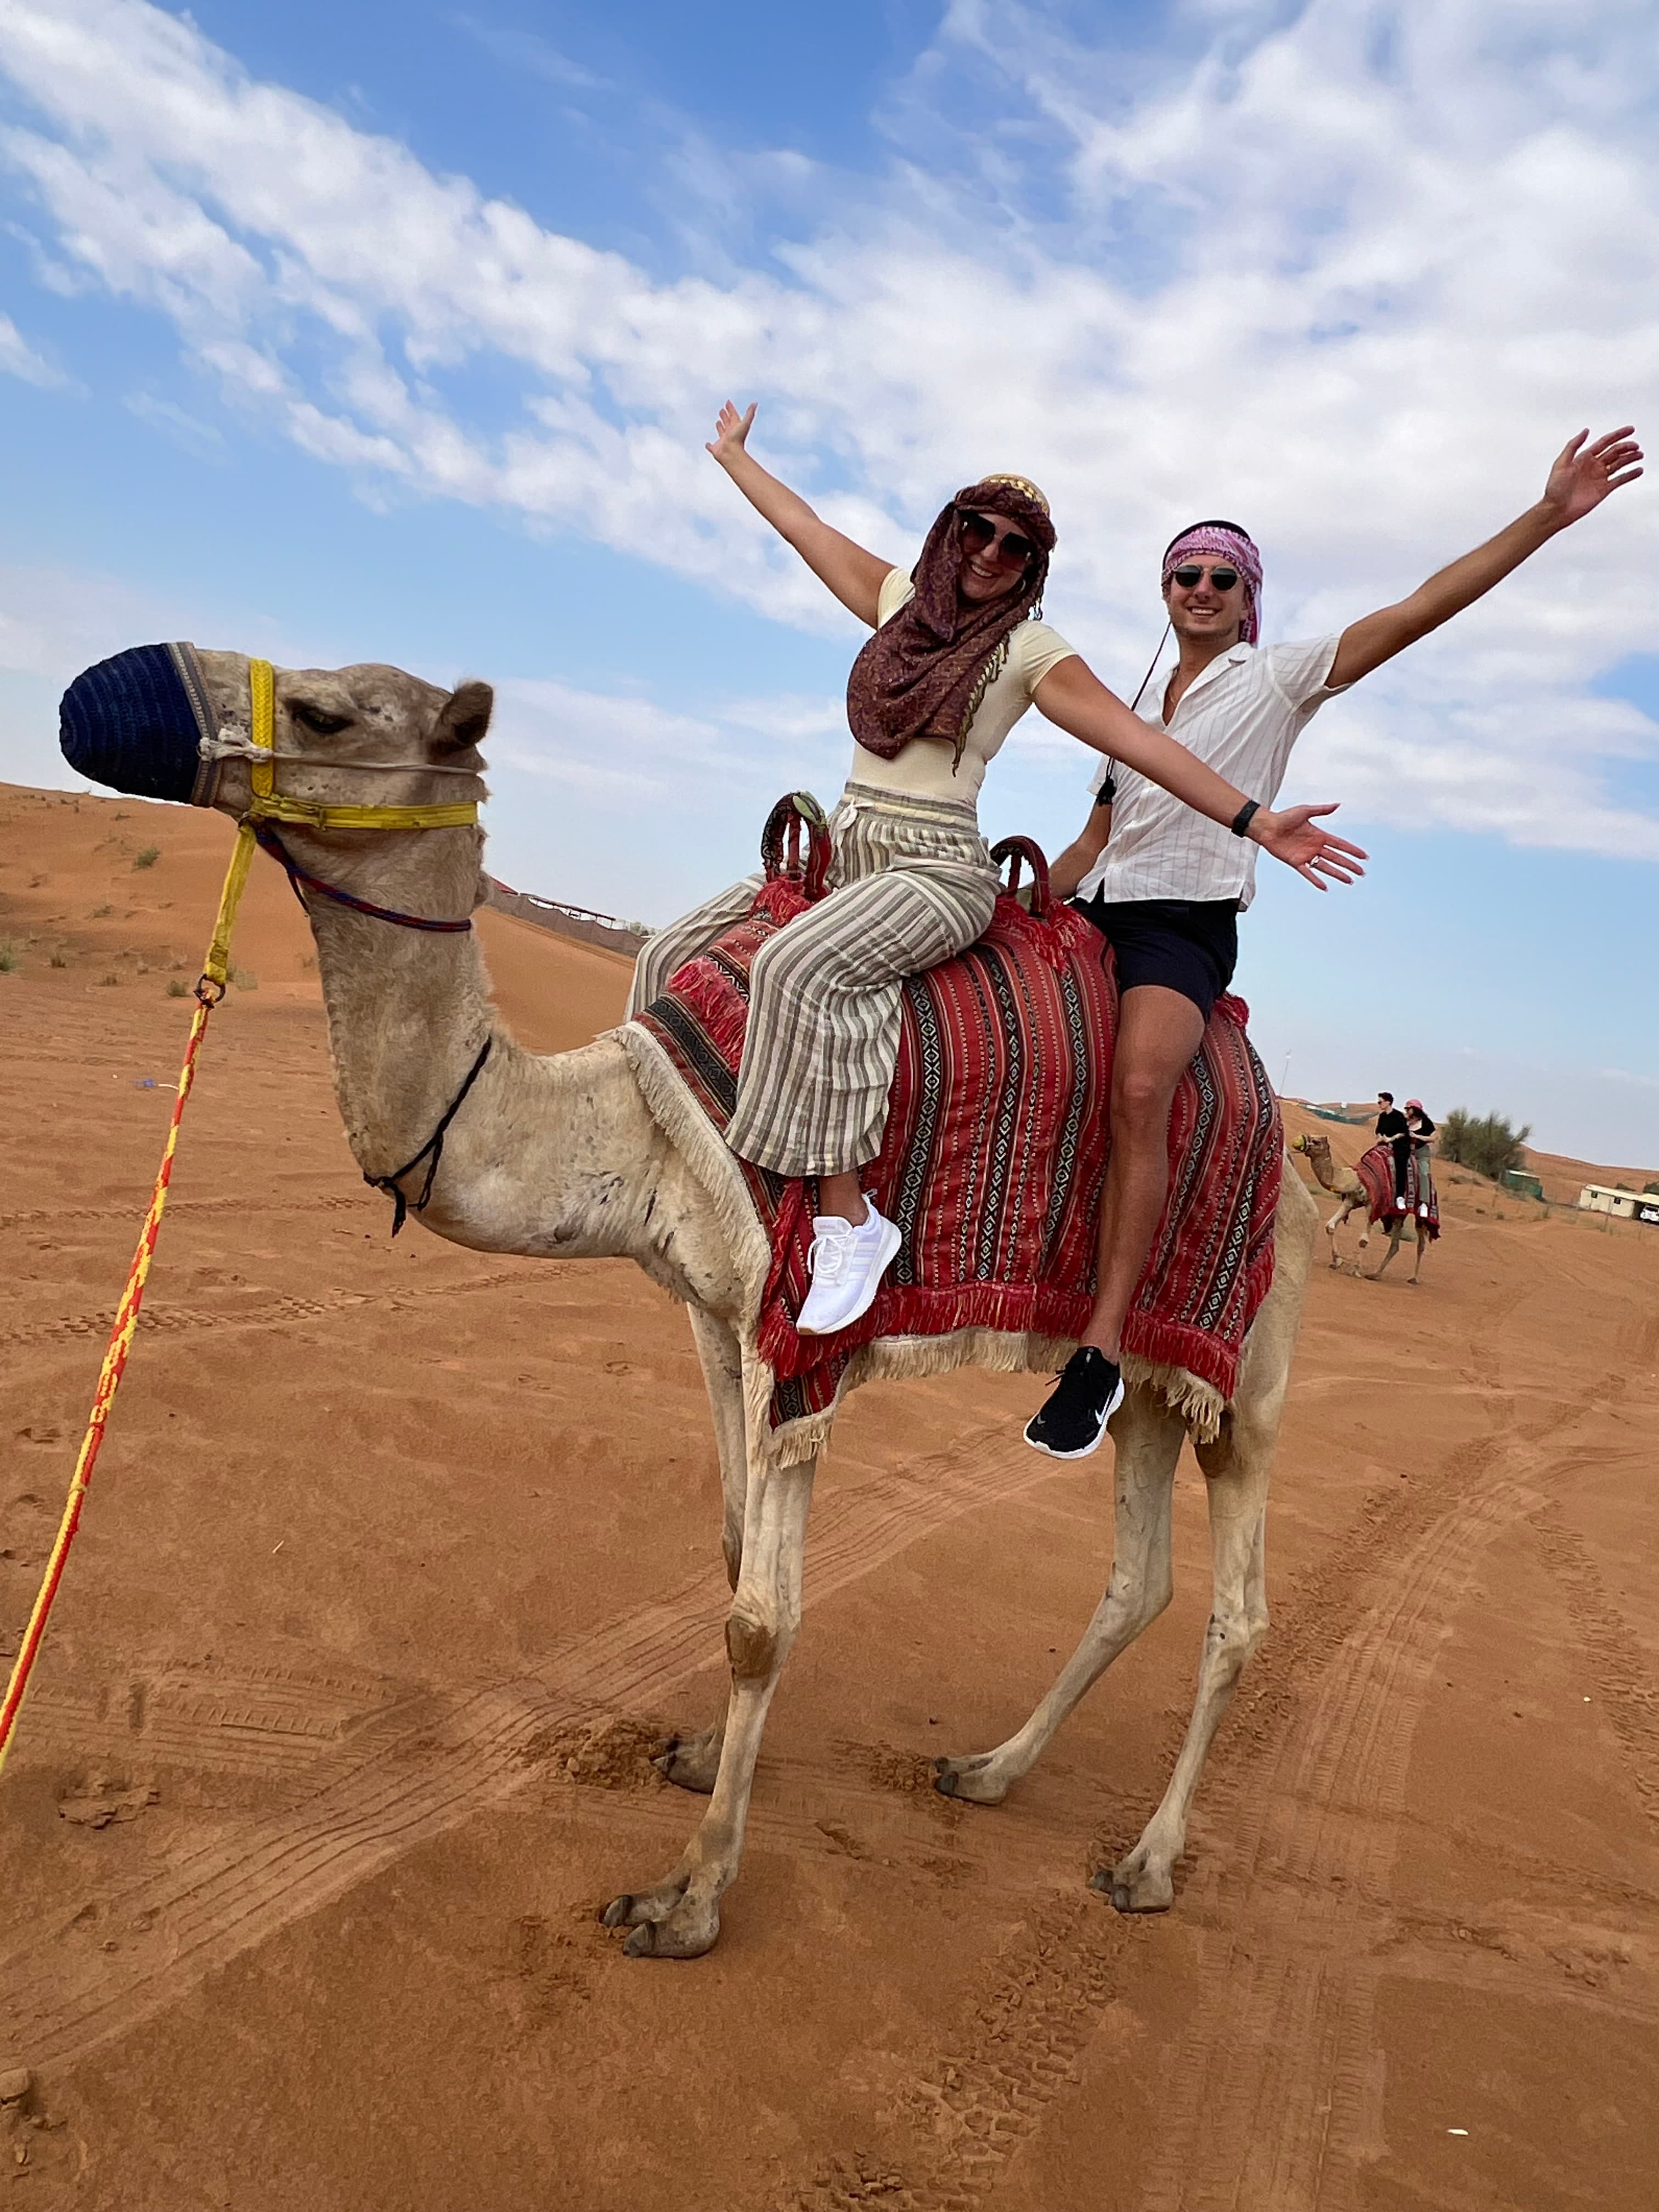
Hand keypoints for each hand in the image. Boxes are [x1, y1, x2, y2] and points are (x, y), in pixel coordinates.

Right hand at [707, 399, 756, 469]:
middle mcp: (730, 434)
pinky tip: (707, 444)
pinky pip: (711, 447)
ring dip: (719, 427)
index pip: (733, 416)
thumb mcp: (745, 423)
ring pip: (721, 432)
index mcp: (736, 427)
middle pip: (727, 423)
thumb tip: (755, 403)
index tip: (728, 402)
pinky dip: (709, 445)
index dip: (731, 409)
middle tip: (722, 410)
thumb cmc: (738, 439)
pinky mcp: (716, 449)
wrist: (731, 453)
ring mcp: (723, 441)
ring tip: (718, 422)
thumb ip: (750, 413)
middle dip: (725, 416)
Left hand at [1251, 803, 1367, 890]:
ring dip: (1338, 874)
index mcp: (1319, 835)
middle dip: (1349, 865)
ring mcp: (1306, 855)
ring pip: (1326, 867)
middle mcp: (1315, 847)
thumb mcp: (1305, 811)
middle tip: (1362, 872)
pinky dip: (1316, 880)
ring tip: (1349, 881)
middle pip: (1337, 858)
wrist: (1267, 826)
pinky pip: (1308, 873)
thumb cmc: (1284, 817)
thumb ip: (1321, 810)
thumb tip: (1338, 805)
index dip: (1352, 851)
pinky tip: (1325, 887)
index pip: (1340, 844)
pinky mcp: (1296, 862)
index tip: (1364, 856)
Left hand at [1539, 426, 1642, 530]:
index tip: (1629, 430)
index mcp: (1584, 458)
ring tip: (1639, 454)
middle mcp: (1593, 466)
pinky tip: (1638, 470)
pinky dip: (1630, 475)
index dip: (1618, 435)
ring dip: (1630, 458)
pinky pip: (1620, 480)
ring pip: (1619, 464)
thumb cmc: (1555, 489)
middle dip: (1626, 447)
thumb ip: (1573, 445)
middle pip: (1614, 452)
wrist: (1556, 510)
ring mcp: (1599, 477)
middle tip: (1636, 445)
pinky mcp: (1603, 489)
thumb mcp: (1561, 463)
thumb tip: (1585, 431)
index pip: (1605, 442)